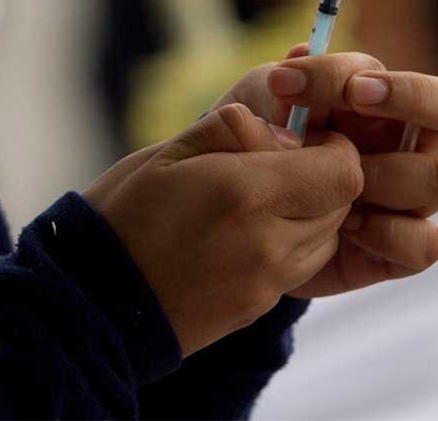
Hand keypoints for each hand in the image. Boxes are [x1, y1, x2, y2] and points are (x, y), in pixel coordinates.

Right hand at [82, 103, 362, 355]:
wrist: (94, 299)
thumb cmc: (124, 213)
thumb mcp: (171, 150)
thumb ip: (236, 129)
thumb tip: (286, 136)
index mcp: (245, 193)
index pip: (343, 170)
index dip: (334, 146)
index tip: (302, 137)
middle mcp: (268, 242)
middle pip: (343, 203)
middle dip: (324, 175)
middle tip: (281, 162)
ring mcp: (267, 281)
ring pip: (328, 236)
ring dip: (312, 210)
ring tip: (262, 196)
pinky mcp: (259, 307)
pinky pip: (302, 264)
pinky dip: (293, 241)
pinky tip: (249, 229)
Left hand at [211, 46, 437, 296]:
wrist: (231, 219)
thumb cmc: (254, 146)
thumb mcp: (254, 108)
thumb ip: (280, 83)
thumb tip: (303, 49)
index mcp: (383, 104)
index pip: (418, 81)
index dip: (384, 80)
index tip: (320, 85)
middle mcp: (408, 146)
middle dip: (410, 97)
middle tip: (353, 100)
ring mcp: (410, 199)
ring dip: (378, 176)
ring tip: (325, 185)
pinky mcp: (400, 251)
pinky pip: (426, 243)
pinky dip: (383, 234)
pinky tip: (340, 229)